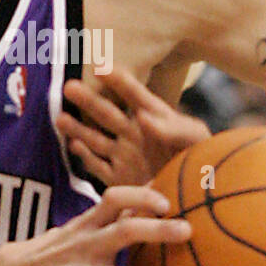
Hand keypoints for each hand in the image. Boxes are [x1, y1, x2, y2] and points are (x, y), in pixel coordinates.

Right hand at [0, 185, 192, 265]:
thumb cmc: (54, 249)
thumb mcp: (79, 226)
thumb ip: (111, 214)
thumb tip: (150, 190)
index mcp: (89, 223)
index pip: (114, 198)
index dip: (140, 196)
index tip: (166, 199)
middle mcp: (89, 245)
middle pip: (125, 231)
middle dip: (156, 230)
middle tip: (188, 230)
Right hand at [56, 67, 209, 186]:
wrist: (202, 199)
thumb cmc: (206, 163)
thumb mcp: (195, 141)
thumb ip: (173, 128)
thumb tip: (142, 116)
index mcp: (155, 120)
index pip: (134, 95)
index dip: (118, 81)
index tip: (99, 67)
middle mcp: (135, 136)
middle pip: (107, 113)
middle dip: (88, 100)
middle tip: (67, 86)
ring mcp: (125, 157)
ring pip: (95, 138)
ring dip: (78, 128)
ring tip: (59, 117)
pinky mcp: (120, 179)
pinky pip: (98, 166)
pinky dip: (85, 157)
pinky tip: (73, 148)